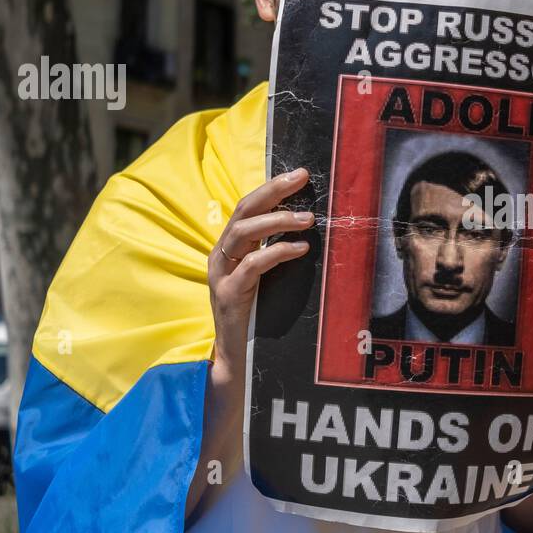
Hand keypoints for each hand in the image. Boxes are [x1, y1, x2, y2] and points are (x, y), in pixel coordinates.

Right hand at [207, 168, 314, 373]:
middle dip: (273, 191)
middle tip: (302, 179)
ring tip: (307, 218)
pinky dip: (277, 252)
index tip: (300, 174)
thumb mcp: (267, 277)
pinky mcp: (228, 294)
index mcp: (230, 247)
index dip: (272, 188)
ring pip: (244, 232)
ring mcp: (222, 274)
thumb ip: (277, 253)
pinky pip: (252, 264)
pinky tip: (300, 249)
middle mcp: (221, 255)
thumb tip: (311, 228)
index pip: (248, 206)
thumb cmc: (258, 316)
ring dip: (277, 220)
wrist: (238, 359)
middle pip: (244, 210)